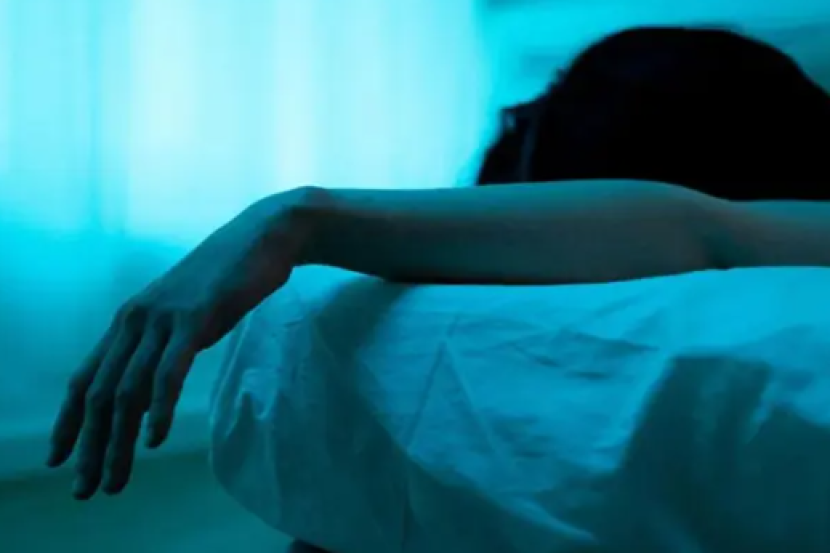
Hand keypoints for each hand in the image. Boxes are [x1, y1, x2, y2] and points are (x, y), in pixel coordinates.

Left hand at [46, 194, 304, 498]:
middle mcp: (134, 321)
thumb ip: (162, 346)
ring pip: (128, 391)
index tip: (59, 460)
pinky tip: (154, 439)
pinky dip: (158, 409)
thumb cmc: (225, 279)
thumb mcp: (182, 316)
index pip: (84, 379)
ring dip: (118, 442)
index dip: (67, 423)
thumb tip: (150, 389)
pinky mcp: (194, 318)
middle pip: (99, 394)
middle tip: (86, 489)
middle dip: (89, 447)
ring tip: (116, 479)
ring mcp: (163, 318)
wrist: (261, 238)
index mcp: (128, 322)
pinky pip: (168, 371)